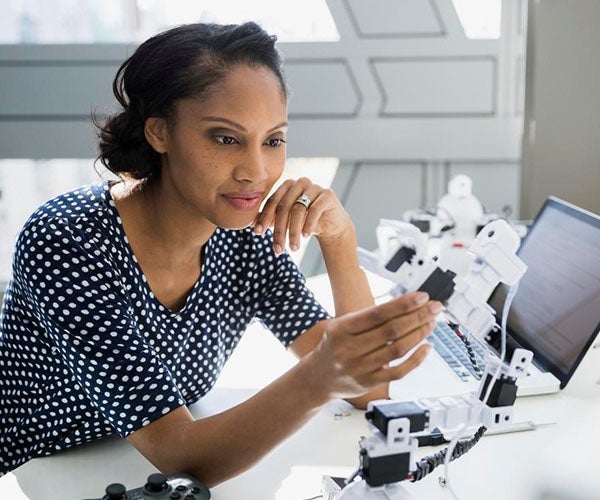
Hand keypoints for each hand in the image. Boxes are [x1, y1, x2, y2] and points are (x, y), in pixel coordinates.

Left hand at [253, 177, 350, 254]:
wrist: (331, 224)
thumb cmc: (304, 221)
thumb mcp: (286, 221)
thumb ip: (270, 219)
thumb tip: (251, 225)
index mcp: (287, 186)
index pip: (272, 201)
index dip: (264, 217)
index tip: (258, 233)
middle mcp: (300, 183)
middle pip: (284, 207)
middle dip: (279, 230)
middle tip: (278, 249)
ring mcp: (314, 187)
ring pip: (298, 209)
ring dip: (294, 232)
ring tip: (293, 248)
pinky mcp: (328, 195)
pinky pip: (315, 209)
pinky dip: (308, 224)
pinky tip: (305, 236)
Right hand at [307, 292, 439, 400]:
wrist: (318, 377)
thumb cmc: (336, 345)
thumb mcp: (342, 326)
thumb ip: (368, 317)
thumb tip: (406, 305)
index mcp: (341, 329)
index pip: (378, 314)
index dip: (403, 304)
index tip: (422, 297)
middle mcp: (349, 349)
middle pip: (391, 331)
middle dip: (417, 316)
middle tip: (435, 307)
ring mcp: (360, 368)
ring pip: (397, 350)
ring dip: (419, 334)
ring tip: (432, 322)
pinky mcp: (369, 383)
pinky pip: (398, 371)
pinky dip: (416, 359)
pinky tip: (427, 346)